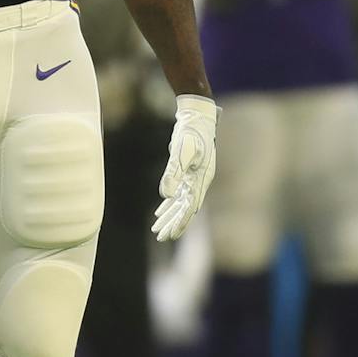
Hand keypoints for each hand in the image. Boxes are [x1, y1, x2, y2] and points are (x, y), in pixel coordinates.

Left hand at [152, 94, 217, 241]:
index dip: (181, 222)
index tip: (172, 234)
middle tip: (161, 238)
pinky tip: (159, 213)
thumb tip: (165, 195)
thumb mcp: (181, 152)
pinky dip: (168, 204)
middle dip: (173, 224)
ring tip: (157, 230)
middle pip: (185, 209)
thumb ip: (173, 173)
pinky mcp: (185, 173)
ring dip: (169, 217)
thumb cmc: (191, 133)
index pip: (190, 207)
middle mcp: (198, 182)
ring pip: (180, 203)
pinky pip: (177, 194)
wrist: (197, 119)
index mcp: (200, 180)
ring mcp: (193, 179)